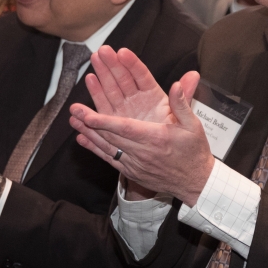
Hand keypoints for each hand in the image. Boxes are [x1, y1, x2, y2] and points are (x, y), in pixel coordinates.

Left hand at [69, 67, 211, 205]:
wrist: (195, 183)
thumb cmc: (194, 152)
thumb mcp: (194, 126)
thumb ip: (183, 104)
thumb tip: (176, 84)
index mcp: (156, 138)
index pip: (126, 129)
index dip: (105, 122)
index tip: (89, 114)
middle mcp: (142, 152)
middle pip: (111, 136)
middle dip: (90, 123)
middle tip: (74, 109)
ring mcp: (134, 164)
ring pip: (106, 147)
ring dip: (88, 133)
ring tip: (73, 120)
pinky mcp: (130, 171)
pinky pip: (109, 159)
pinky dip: (94, 149)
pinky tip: (81, 138)